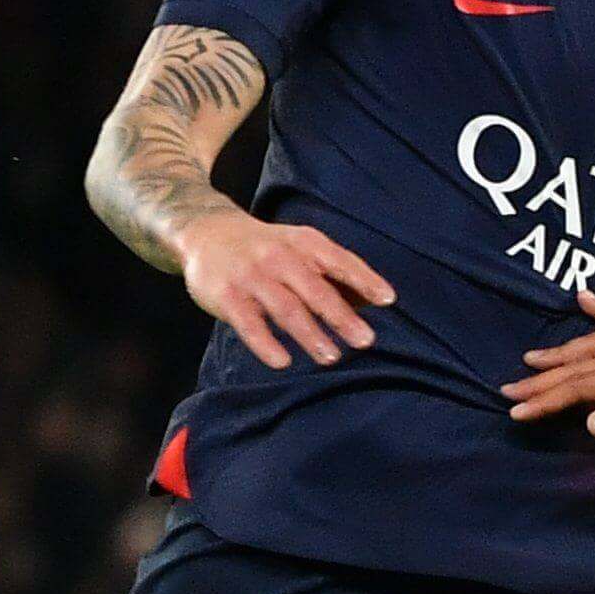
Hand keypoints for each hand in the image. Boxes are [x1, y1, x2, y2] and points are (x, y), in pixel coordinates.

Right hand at [184, 212, 394, 369]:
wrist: (206, 231)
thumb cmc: (268, 248)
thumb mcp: (301, 247)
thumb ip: (335, 272)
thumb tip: (378, 300)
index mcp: (304, 243)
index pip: (339, 261)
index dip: (364, 279)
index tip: (388, 300)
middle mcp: (279, 256)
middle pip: (315, 289)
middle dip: (341, 316)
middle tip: (366, 341)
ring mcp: (251, 276)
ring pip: (286, 308)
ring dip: (310, 334)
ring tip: (331, 357)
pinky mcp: (226, 296)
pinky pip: (248, 324)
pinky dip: (266, 343)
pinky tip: (283, 361)